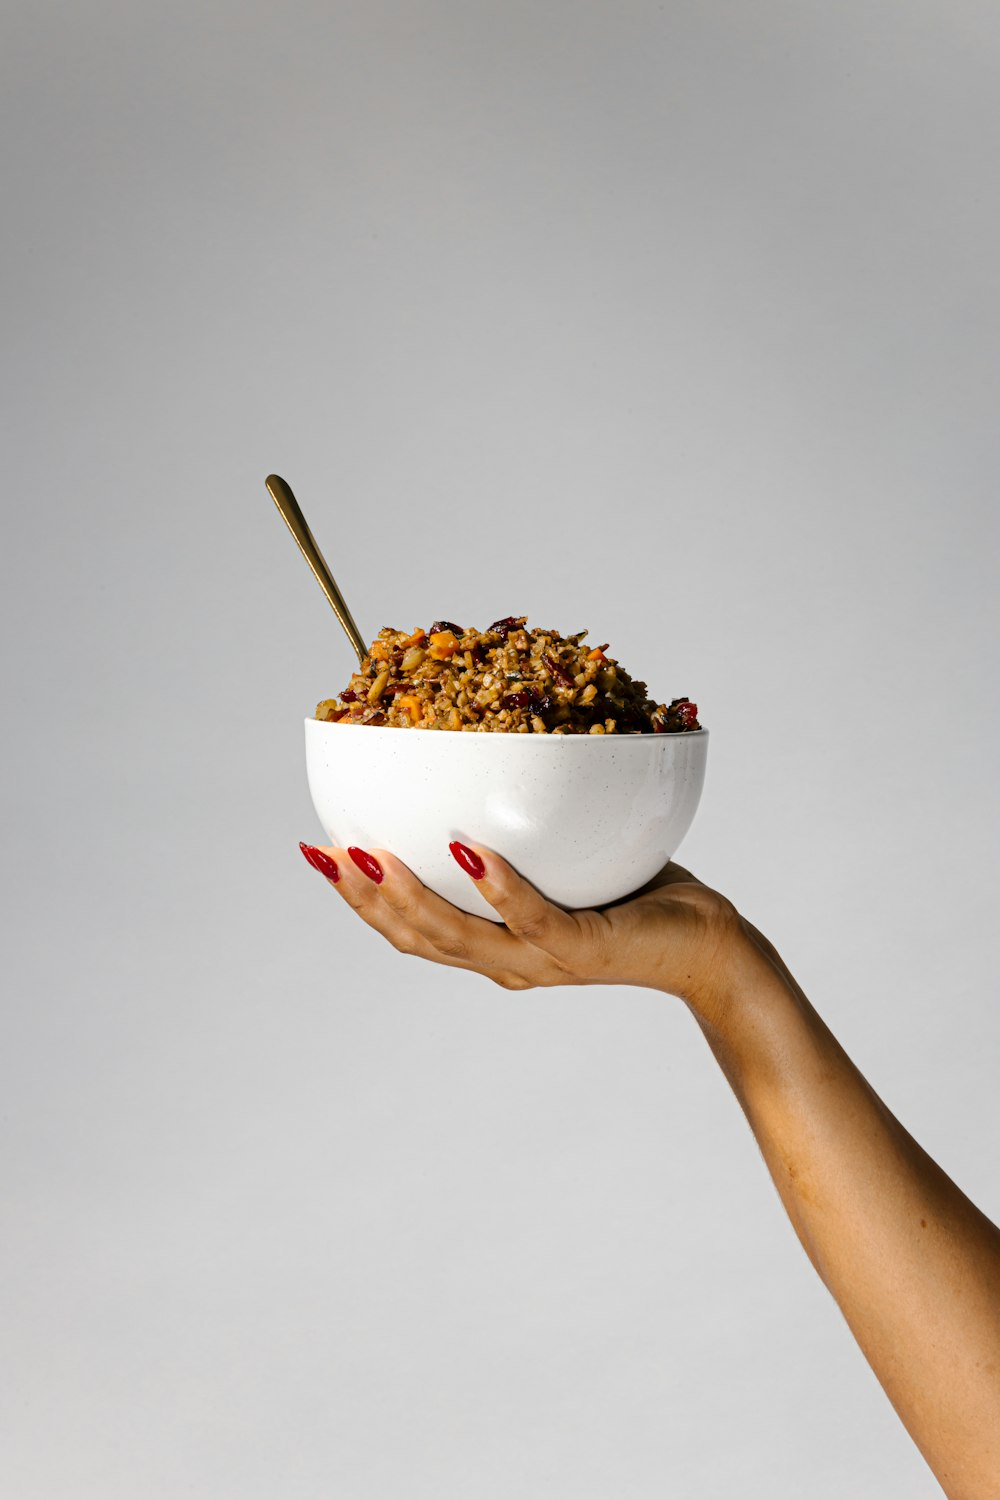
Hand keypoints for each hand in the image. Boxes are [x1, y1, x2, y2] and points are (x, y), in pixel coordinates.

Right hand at [299, 841, 745, 1013]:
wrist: (706, 946)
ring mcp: (543, 960)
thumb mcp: (565, 861)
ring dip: (410, 896)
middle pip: (416, 938)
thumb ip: (522, 836)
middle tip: (324, 850)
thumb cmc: (638, 895)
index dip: (359, 897)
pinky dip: (498, 884)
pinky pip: (532, 916)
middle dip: (363, 898)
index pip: (410, 930)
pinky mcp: (583, 947)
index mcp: (493, 946)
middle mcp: (509, 962)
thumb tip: (483, 766)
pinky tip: (470, 849)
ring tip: (371, 855)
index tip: (320, 851)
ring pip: (458, 936)